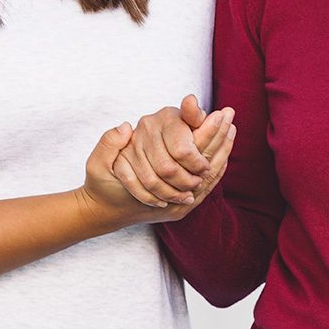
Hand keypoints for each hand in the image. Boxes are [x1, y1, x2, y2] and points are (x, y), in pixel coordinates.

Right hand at [78, 114, 233, 228]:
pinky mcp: (180, 210)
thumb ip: (109, 143)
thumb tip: (126, 127)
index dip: (203, 132)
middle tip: (231, 119)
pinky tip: (223, 154)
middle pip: (204, 163)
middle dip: (218, 141)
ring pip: (208, 178)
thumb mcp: (97, 164)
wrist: (105, 214)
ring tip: (232, 131)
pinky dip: (217, 171)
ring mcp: (177, 206)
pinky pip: (206, 189)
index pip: (186, 152)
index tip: (220, 114)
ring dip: (221, 154)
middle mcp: (169, 197)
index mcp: (152, 178)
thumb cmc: (101, 184)